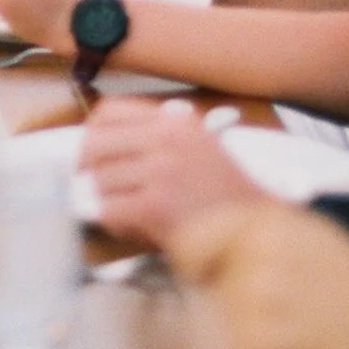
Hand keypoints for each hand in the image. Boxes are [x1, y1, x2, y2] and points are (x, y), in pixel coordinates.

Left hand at [80, 99, 272, 241]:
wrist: (257, 236)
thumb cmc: (226, 200)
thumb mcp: (199, 149)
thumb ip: (157, 138)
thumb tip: (99, 141)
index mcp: (176, 122)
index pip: (109, 112)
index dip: (92, 133)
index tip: (92, 153)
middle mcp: (167, 140)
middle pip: (95, 144)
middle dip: (91, 169)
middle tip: (101, 187)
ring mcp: (161, 171)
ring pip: (100, 181)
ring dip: (110, 202)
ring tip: (133, 213)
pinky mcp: (155, 205)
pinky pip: (109, 210)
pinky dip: (117, 224)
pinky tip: (138, 228)